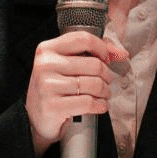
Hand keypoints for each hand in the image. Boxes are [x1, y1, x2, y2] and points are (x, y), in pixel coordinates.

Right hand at [25, 31, 127, 157]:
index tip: (107, 58)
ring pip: (94, 84)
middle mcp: (45, 65)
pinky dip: (100, 105)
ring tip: (102, 94)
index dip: (102, 48)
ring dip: (105, 92)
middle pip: (94, 64)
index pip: (83, 39)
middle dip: (107, 75)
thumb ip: (91, 52)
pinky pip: (89, 102)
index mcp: (47, 49)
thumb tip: (121, 53)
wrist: (35, 118)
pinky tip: (99, 105)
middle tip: (106, 81)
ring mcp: (47, 86)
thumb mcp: (64, 64)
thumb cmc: (54, 88)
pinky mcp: (53, 106)